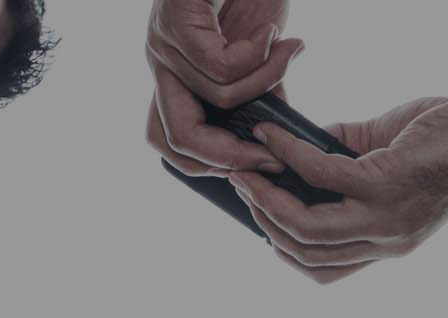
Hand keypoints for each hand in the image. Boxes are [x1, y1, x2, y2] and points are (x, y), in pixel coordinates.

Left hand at [145, 0, 302, 176]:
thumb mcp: (258, 53)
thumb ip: (258, 93)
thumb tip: (273, 143)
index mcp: (174, 77)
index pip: (168, 144)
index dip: (209, 164)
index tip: (258, 162)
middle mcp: (160, 64)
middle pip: (175, 141)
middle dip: (228, 156)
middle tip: (272, 150)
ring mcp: (162, 43)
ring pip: (215, 99)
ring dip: (266, 80)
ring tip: (288, 48)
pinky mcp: (175, 22)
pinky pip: (220, 68)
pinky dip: (258, 56)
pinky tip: (272, 32)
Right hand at [228, 93, 447, 282]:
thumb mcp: (386, 157)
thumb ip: (342, 159)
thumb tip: (294, 147)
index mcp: (388, 243)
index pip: (324, 271)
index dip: (285, 252)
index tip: (260, 222)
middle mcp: (386, 242)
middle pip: (305, 255)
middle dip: (265, 223)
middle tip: (241, 187)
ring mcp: (385, 219)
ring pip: (305, 229)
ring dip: (266, 200)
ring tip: (244, 171)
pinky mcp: (386, 185)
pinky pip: (320, 174)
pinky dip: (290, 154)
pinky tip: (274, 135)